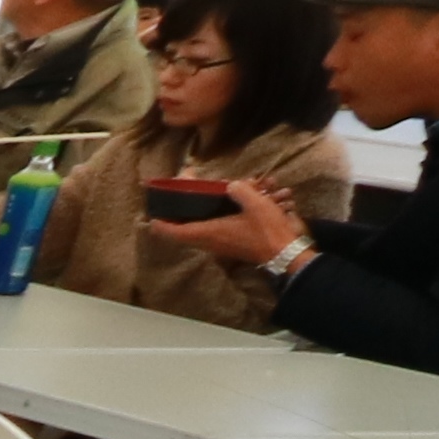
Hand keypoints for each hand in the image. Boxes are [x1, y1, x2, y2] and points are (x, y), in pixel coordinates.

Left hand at [142, 177, 301, 268]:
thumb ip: (240, 190)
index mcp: (209, 232)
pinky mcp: (233, 242)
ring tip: (230, 185)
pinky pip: (224, 224)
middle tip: (186, 189)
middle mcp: (211, 240)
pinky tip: (251, 195)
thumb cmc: (268, 231)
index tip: (151, 215)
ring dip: (214, 206)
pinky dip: (231, 211)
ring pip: (208, 223)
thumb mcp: (256, 204)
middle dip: (185, 207)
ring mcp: (221, 243)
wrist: (287, 253)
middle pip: (187, 225)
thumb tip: (231, 186)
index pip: (174, 231)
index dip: (160, 223)